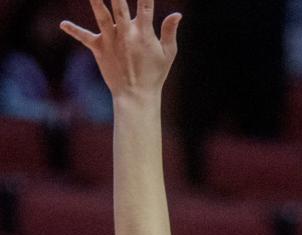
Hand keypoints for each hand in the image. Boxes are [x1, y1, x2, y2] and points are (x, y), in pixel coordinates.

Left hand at [61, 0, 180, 100]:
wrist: (136, 97)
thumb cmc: (154, 75)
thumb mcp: (167, 55)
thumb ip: (170, 32)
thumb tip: (177, 14)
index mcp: (144, 33)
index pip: (146, 6)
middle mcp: (126, 34)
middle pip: (120, 6)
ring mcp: (111, 41)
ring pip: (101, 16)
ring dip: (96, 1)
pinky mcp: (99, 49)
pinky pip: (85, 38)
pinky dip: (74, 31)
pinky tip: (63, 24)